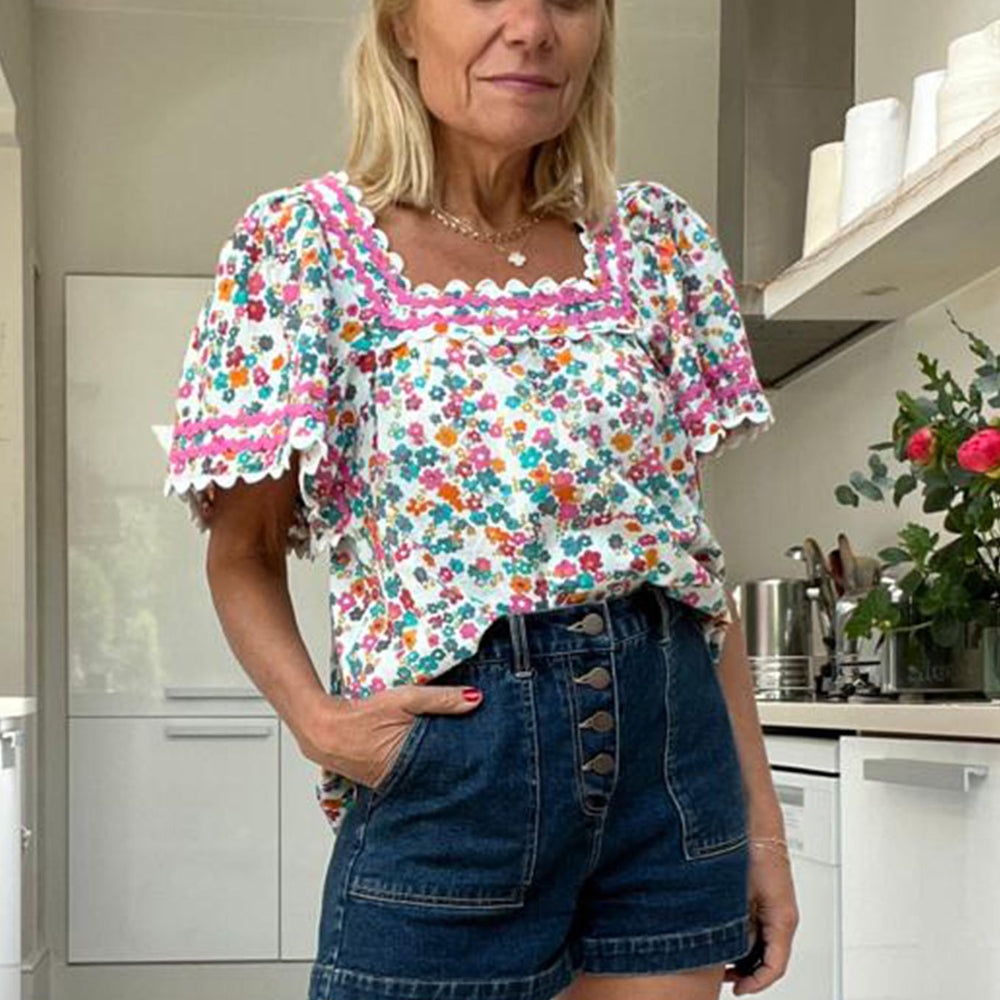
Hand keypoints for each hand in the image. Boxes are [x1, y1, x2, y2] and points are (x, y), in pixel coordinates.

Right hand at [294, 683, 483, 789]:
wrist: (322, 729)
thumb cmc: (362, 715)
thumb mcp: (405, 700)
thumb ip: (440, 699)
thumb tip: (476, 699)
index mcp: (412, 766)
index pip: (451, 768)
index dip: (468, 760)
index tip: (484, 754)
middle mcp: (403, 783)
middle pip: (440, 776)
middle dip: (456, 768)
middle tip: (478, 760)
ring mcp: (391, 786)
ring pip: (424, 778)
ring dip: (436, 768)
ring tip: (457, 761)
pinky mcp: (382, 782)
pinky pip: (408, 777)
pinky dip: (418, 768)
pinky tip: (426, 760)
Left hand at [724, 839, 799, 994]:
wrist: (756, 821)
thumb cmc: (753, 850)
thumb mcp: (741, 896)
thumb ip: (739, 925)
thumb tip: (728, 950)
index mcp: (783, 919)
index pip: (775, 966)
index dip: (756, 983)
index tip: (739, 989)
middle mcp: (783, 917)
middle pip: (770, 959)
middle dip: (748, 973)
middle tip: (726, 978)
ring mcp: (777, 908)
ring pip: (765, 944)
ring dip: (746, 956)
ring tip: (722, 961)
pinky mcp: (768, 899)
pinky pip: (761, 928)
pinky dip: (746, 938)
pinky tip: (727, 937)